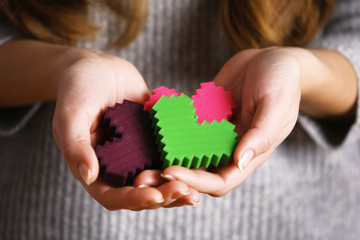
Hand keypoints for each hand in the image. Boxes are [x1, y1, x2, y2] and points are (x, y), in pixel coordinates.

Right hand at [52, 49, 198, 209]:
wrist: (98, 66)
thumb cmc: (77, 88)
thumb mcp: (70, 115)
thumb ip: (76, 146)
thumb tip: (88, 177)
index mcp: (95, 167)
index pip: (113, 195)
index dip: (134, 199)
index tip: (155, 196)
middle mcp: (118, 165)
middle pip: (141, 191)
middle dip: (163, 196)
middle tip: (185, 192)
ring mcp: (138, 152)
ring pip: (159, 177)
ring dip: (177, 184)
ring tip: (197, 188)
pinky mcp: (155, 138)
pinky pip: (170, 152)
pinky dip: (184, 160)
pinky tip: (202, 160)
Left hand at [138, 47, 301, 197]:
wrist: (273, 60)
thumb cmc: (282, 83)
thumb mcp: (275, 106)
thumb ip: (260, 135)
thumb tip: (239, 162)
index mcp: (248, 154)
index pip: (219, 181)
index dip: (195, 181)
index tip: (170, 172)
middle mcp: (228, 148)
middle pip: (198, 172)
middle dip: (173, 177)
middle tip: (144, 175)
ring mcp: (214, 133)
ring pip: (186, 152)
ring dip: (164, 157)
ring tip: (140, 156)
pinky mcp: (204, 116)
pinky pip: (183, 126)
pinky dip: (168, 127)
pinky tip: (149, 122)